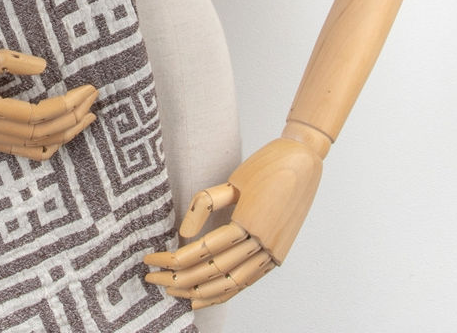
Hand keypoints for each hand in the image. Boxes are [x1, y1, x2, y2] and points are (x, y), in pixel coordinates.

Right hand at [0, 48, 97, 160]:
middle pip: (40, 134)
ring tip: (85, 119)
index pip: (39, 116)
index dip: (69, 105)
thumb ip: (4, 62)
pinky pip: (13, 151)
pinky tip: (53, 137)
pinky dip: (39, 147)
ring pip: (29, 147)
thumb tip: (45, 67)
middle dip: (73, 119)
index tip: (90, 90)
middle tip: (96, 100)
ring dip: (62, 134)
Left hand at [143, 136, 323, 308]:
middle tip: (152, 280)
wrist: (304, 161)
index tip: (151, 260)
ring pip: (231, 284)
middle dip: (180, 280)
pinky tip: (206, 296)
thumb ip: (206, 204)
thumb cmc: (267, 164)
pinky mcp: (277, 255)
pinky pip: (247, 281)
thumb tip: (183, 232)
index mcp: (248, 223)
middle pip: (214, 272)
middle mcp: (262, 244)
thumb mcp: (233, 180)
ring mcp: (272, 253)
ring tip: (174, 294)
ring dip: (200, 292)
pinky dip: (225, 292)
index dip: (174, 260)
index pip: (203, 251)